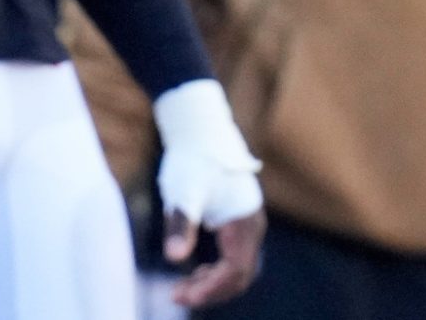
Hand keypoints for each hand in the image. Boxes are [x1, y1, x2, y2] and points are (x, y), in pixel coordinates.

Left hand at [155, 78, 264, 306]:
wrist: (200, 128)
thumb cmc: (191, 159)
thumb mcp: (183, 193)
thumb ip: (180, 225)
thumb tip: (173, 258)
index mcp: (244, 224)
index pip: (235, 272)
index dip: (211, 289)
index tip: (182, 297)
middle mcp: (252, 227)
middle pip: (240, 274)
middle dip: (211, 290)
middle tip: (177, 296)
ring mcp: (247, 223)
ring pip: (238, 266)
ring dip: (213, 281)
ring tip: (183, 287)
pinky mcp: (237, 217)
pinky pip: (234, 254)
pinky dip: (217, 267)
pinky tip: (196, 269)